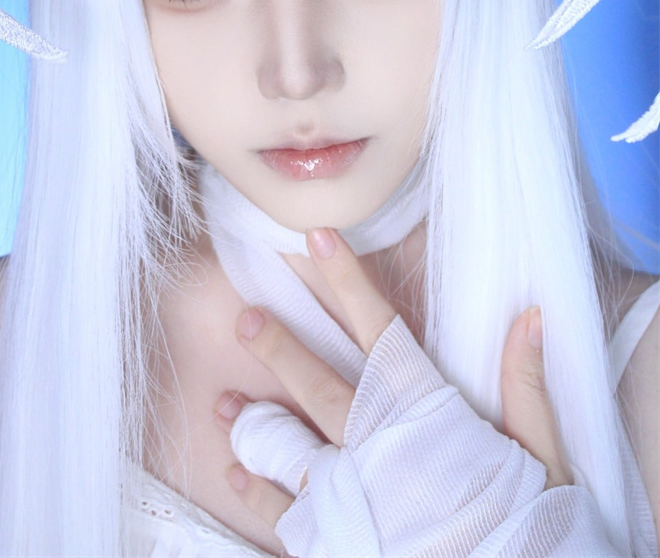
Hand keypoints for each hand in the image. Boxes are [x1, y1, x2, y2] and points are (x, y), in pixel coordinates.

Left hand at [214, 227, 570, 531]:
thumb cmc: (526, 525)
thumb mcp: (542, 454)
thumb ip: (524, 386)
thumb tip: (530, 316)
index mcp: (425, 413)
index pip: (380, 327)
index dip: (347, 280)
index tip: (318, 239)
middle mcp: (377, 446)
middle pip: (318, 383)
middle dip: (279, 347)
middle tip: (246, 319)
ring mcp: (351, 494)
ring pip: (287, 446)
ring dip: (253, 422)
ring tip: (225, 403)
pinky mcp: (334, 540)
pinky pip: (282, 511)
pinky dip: (255, 490)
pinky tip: (234, 472)